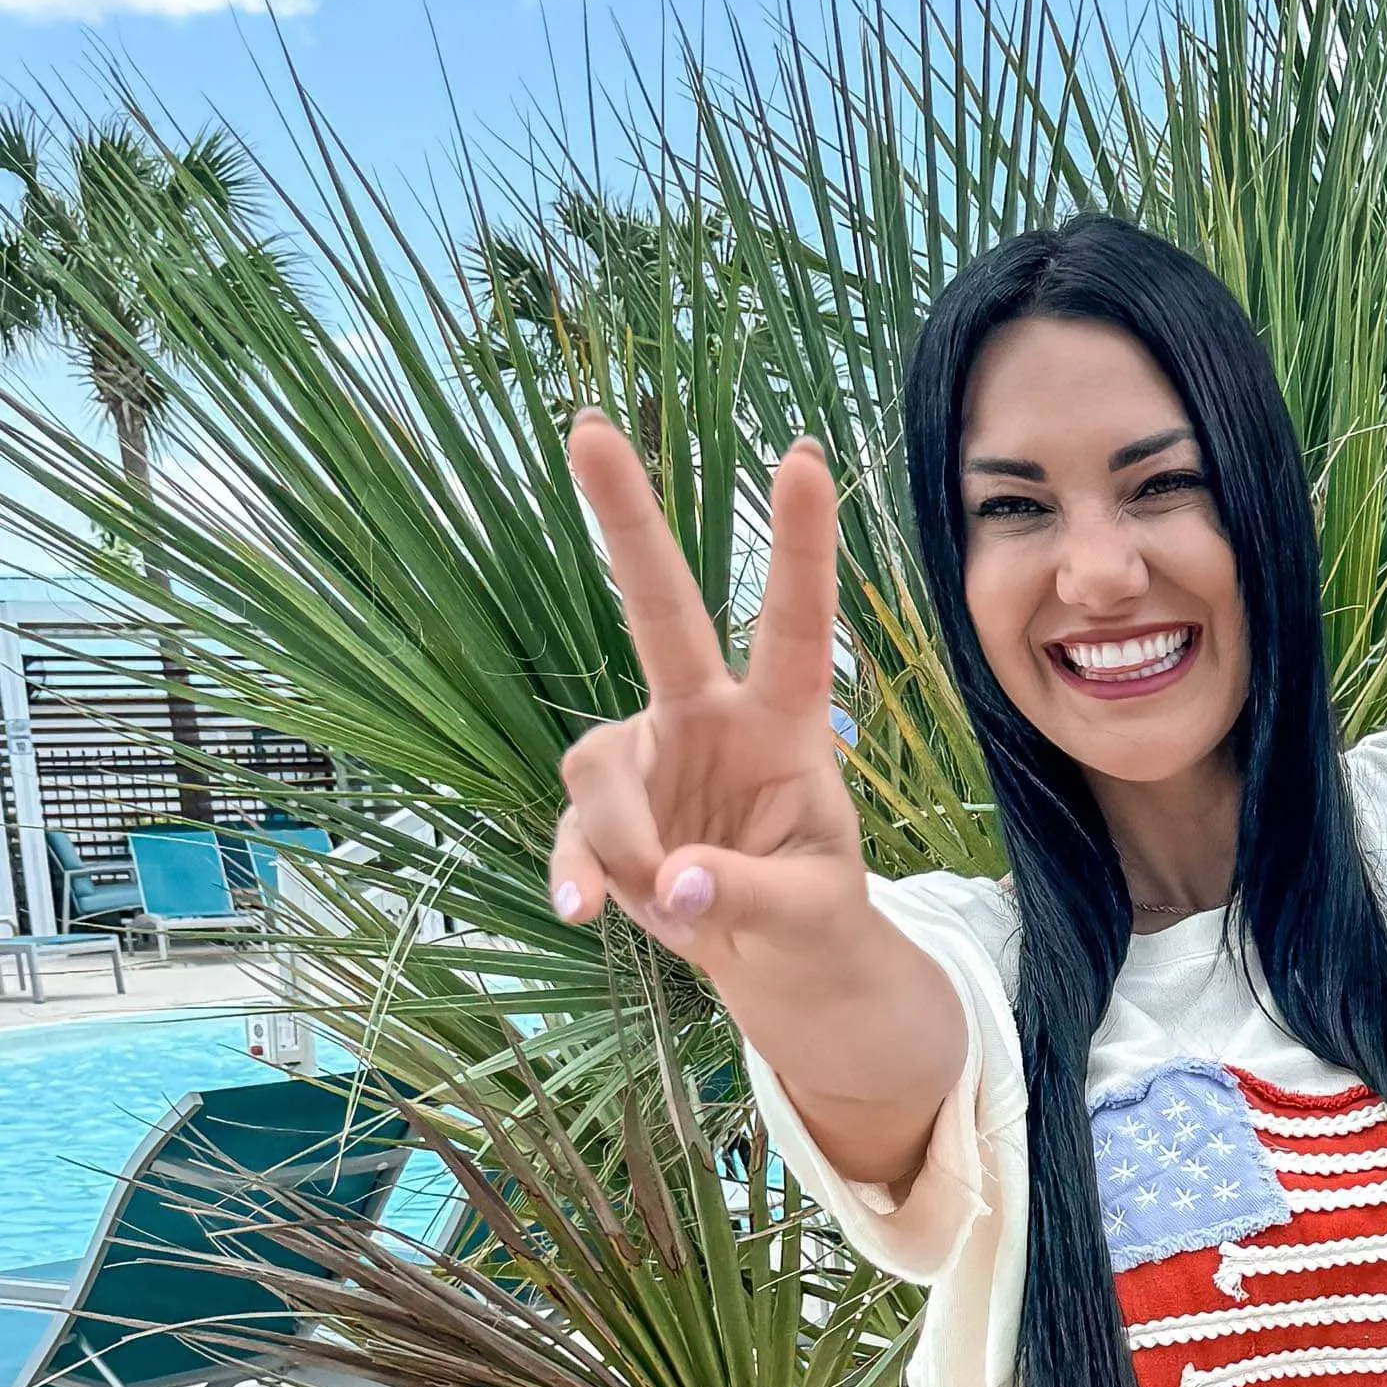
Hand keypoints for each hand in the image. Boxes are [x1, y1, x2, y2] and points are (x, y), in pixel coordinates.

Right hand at [553, 415, 881, 1008]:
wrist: (773, 960)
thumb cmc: (810, 908)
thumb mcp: (813, 911)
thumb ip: (754, 895)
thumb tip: (678, 883)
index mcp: (784, 724)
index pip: (798, 626)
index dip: (801, 545)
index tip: (806, 458)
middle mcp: (706, 716)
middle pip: (661, 607)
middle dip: (626, 519)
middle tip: (588, 427)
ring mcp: (647, 756)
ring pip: (599, 767)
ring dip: (624, 843)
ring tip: (671, 908)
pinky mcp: (603, 812)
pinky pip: (573, 831)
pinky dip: (577, 875)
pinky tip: (582, 913)